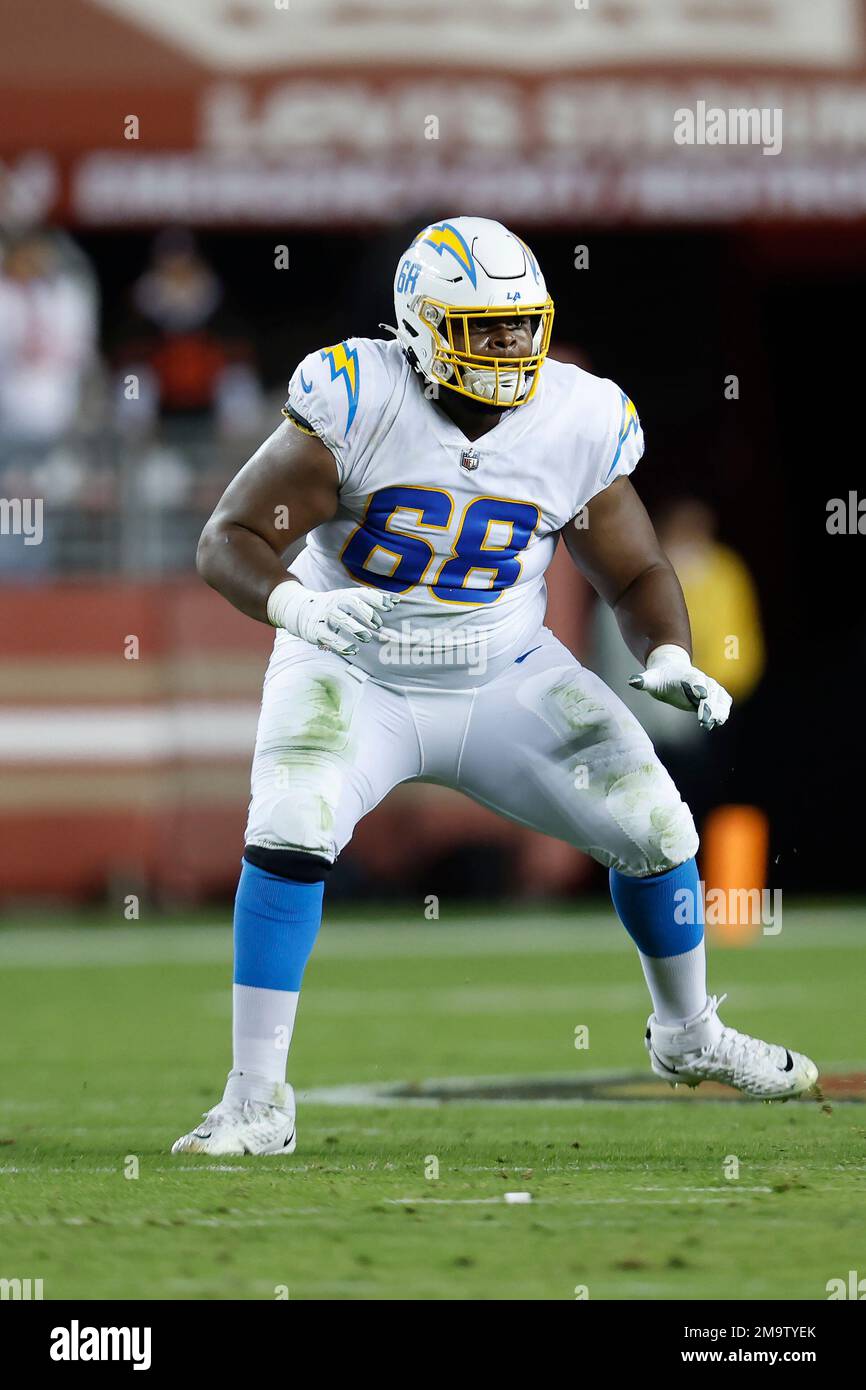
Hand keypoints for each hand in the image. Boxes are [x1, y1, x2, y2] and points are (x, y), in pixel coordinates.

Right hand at [267, 580, 399, 656]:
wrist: (299, 610)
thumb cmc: (332, 607)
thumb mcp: (349, 599)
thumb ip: (371, 600)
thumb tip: (397, 601)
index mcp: (344, 595)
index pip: (361, 593)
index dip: (376, 599)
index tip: (390, 607)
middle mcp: (334, 603)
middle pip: (350, 603)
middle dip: (365, 612)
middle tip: (378, 624)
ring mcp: (325, 616)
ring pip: (340, 620)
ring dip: (354, 628)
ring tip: (366, 638)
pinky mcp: (316, 631)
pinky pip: (329, 638)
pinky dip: (341, 645)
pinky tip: (353, 650)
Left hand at [628, 644, 731, 730]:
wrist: (671, 670)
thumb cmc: (660, 677)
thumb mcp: (651, 679)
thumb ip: (643, 681)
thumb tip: (632, 681)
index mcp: (686, 674)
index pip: (694, 679)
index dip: (698, 686)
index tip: (702, 695)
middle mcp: (701, 679)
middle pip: (710, 691)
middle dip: (709, 705)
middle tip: (706, 720)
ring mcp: (710, 686)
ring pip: (719, 696)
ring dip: (719, 709)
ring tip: (715, 723)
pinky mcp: (714, 695)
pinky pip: (723, 701)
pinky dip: (724, 710)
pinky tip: (719, 721)